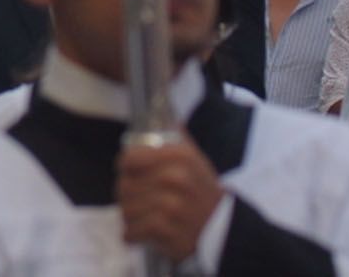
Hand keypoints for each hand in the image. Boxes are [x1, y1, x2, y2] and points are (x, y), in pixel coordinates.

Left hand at [116, 137, 224, 261]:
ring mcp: (170, 206)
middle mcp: (174, 178)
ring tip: (138, 217)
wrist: (224, 229)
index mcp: (179, 156)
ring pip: (126, 208)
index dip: (125, 166)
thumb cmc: (203, 192)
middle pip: (125, 185)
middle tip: (134, 199)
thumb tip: (164, 114)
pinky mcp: (167, 230)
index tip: (127, 171)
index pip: (131, 158)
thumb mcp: (196, 160)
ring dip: (128, 216)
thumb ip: (178, 139)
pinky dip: (132, 234)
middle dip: (126, 194)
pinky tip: (137, 234)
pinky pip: (133, 230)